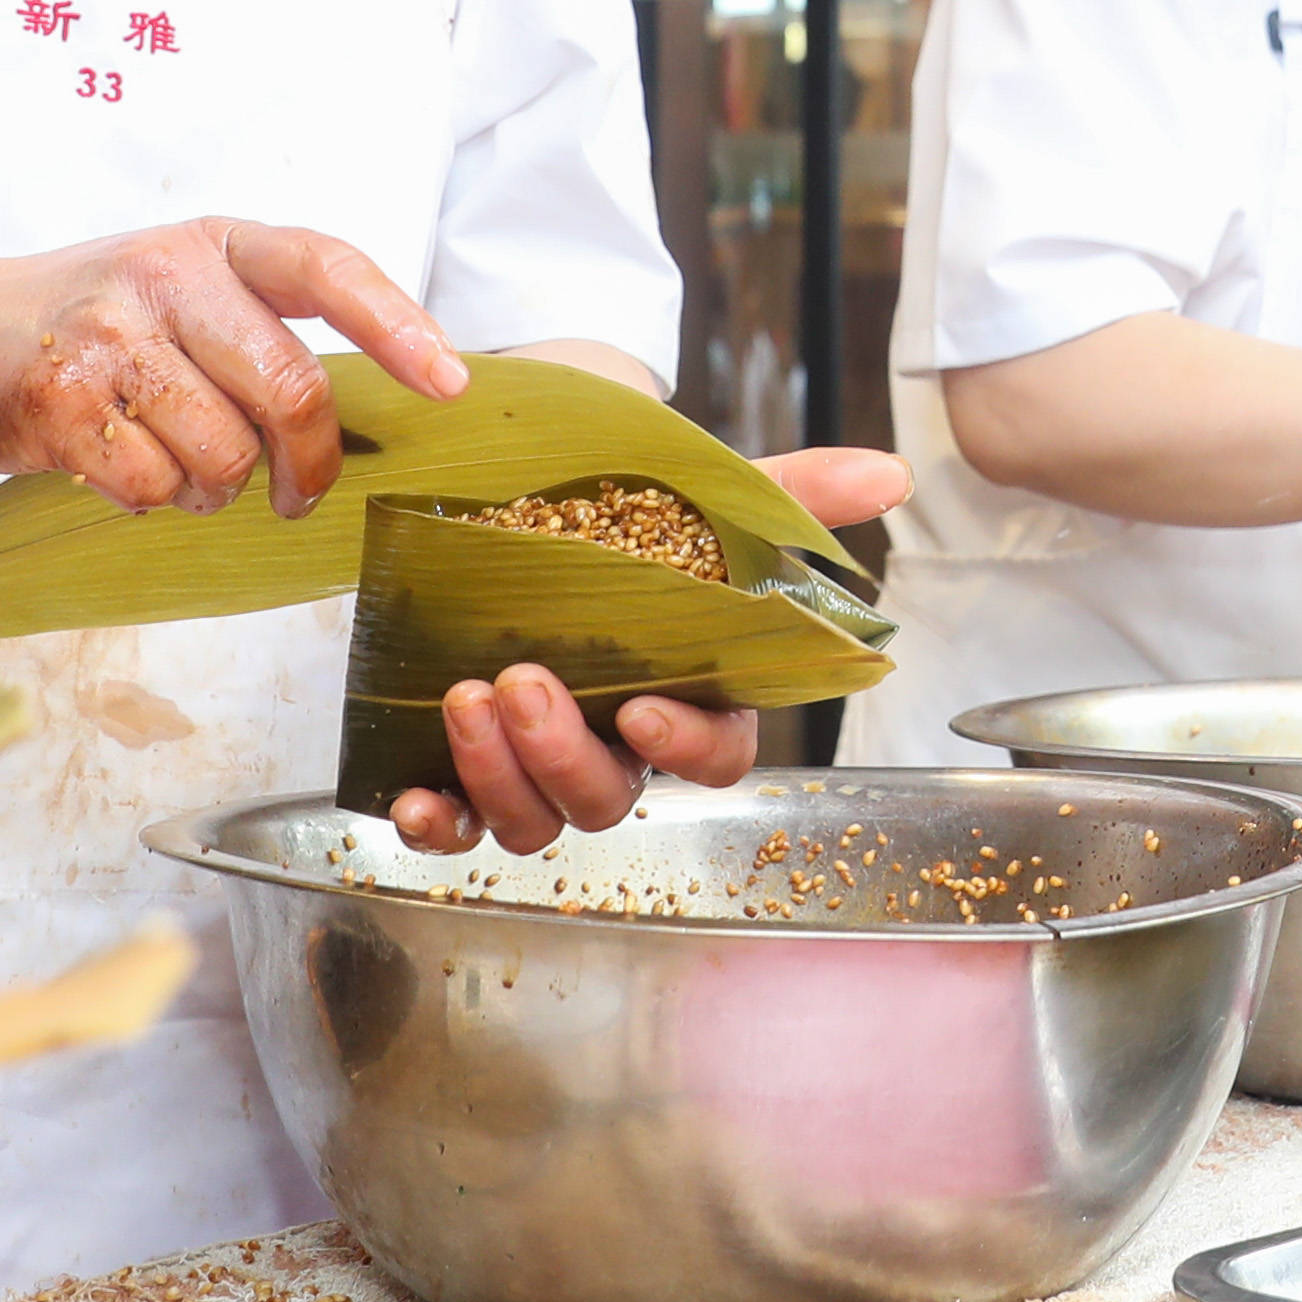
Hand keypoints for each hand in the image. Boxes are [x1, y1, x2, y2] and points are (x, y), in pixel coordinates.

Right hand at [0, 217, 463, 514]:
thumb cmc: (92, 320)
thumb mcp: (179, 288)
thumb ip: (258, 328)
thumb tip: (366, 411)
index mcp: (214, 242)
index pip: (327, 268)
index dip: (398, 325)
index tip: (449, 382)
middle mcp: (165, 275)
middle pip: (289, 387)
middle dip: (308, 463)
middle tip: (296, 496)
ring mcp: (109, 335)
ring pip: (224, 453)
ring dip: (215, 487)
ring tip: (175, 464)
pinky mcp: (62, 399)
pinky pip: (155, 485)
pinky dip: (153, 498)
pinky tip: (120, 467)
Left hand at [387, 447, 908, 855]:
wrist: (516, 509)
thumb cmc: (623, 523)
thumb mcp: (703, 501)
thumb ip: (794, 495)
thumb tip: (892, 473)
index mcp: (686, 697)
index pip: (715, 755)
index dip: (684, 745)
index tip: (641, 704)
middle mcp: (614, 748)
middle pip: (610, 798)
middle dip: (564, 755)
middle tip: (524, 682)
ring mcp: (537, 769)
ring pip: (532, 821)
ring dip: (498, 773)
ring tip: (463, 697)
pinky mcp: (462, 775)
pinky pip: (453, 829)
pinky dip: (434, 823)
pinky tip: (408, 799)